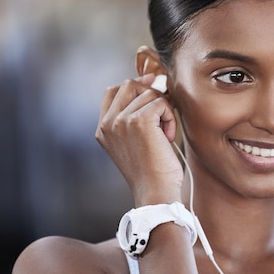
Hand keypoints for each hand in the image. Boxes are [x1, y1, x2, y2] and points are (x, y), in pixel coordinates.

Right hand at [95, 74, 182, 205]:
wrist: (155, 191)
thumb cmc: (151, 170)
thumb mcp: (134, 142)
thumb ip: (133, 116)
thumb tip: (150, 82)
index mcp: (103, 128)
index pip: (112, 91)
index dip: (134, 85)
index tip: (151, 87)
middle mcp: (108, 122)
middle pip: (130, 85)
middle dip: (151, 94)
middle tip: (162, 116)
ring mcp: (122, 120)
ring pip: (150, 94)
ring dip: (164, 111)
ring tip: (163, 135)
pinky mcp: (139, 120)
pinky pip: (161, 102)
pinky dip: (170, 118)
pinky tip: (167, 136)